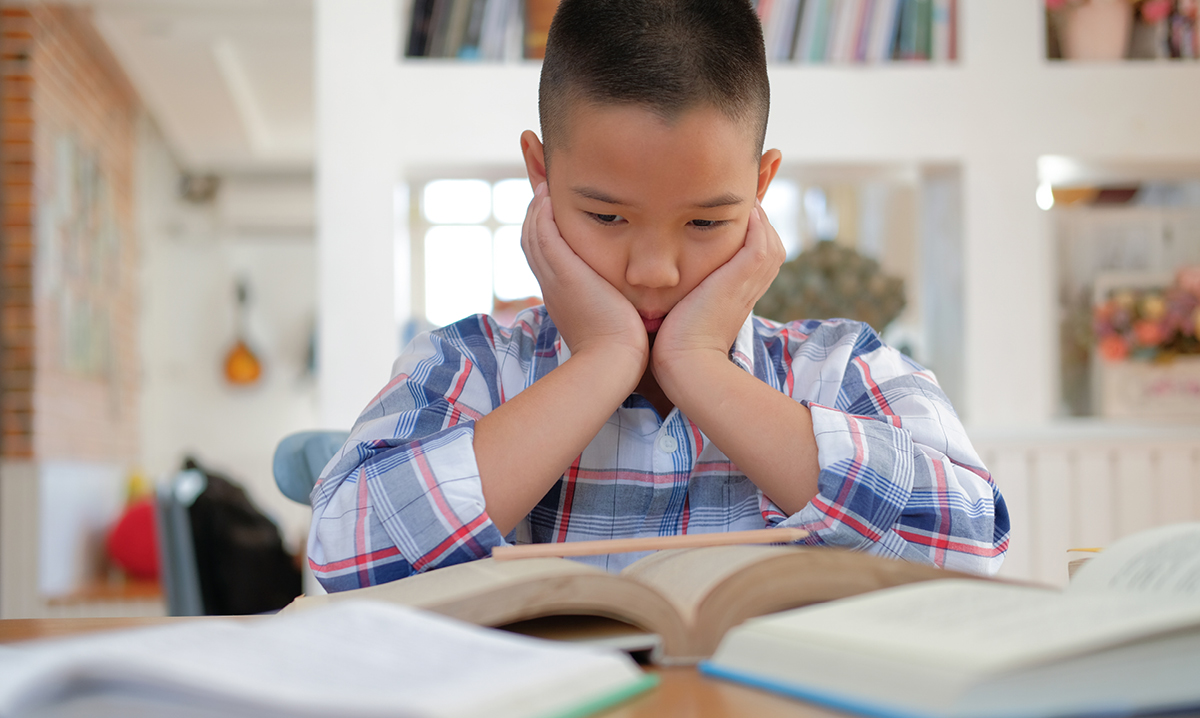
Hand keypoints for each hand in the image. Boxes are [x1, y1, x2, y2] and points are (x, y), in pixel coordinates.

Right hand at [521, 183, 648, 373]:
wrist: (613, 362)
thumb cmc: (625, 348)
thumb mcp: (619, 319)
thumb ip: (622, 302)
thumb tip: (644, 300)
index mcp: (563, 294)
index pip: (547, 255)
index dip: (547, 232)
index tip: (557, 212)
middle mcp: (552, 284)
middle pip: (532, 240)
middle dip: (536, 214)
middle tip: (544, 189)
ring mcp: (554, 278)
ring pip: (533, 234)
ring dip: (537, 207)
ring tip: (546, 185)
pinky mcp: (563, 273)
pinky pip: (544, 235)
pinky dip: (542, 213)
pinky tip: (550, 195)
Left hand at [651, 202, 784, 380]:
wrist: (685, 366)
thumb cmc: (673, 349)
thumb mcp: (679, 317)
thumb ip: (677, 300)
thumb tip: (655, 293)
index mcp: (736, 299)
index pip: (755, 261)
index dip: (750, 239)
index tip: (731, 219)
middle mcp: (747, 291)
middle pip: (770, 248)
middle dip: (761, 223)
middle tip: (745, 200)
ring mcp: (746, 285)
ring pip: (770, 243)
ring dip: (760, 219)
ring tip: (746, 198)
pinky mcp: (739, 279)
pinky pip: (760, 243)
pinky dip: (758, 224)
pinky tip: (746, 207)